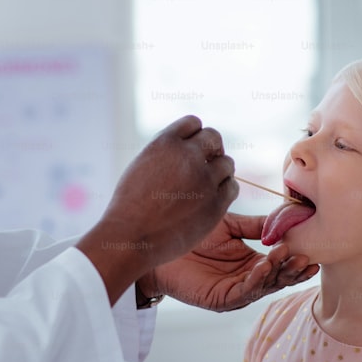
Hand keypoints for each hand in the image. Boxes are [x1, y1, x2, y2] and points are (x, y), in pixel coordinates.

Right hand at [76, 116, 237, 303]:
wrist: (131, 237)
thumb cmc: (130, 207)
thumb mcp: (141, 166)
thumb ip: (165, 154)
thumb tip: (187, 148)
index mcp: (165, 143)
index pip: (193, 123)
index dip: (195, 136)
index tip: (193, 150)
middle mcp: (188, 156)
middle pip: (214, 138)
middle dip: (212, 149)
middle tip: (207, 165)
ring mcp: (204, 180)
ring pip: (227, 163)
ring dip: (220, 172)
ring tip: (207, 186)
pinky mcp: (215, 204)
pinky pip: (232, 187)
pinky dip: (225, 191)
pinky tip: (212, 199)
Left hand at [141, 212, 318, 311]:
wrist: (159, 246)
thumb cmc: (192, 234)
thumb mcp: (230, 226)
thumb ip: (257, 225)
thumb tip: (287, 219)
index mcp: (252, 263)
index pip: (281, 264)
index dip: (297, 258)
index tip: (313, 248)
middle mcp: (247, 280)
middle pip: (278, 278)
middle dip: (294, 268)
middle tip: (308, 256)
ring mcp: (235, 292)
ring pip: (265, 286)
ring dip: (278, 272)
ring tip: (289, 256)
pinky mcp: (221, 300)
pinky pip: (244, 292)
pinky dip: (256, 279)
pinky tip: (264, 265)